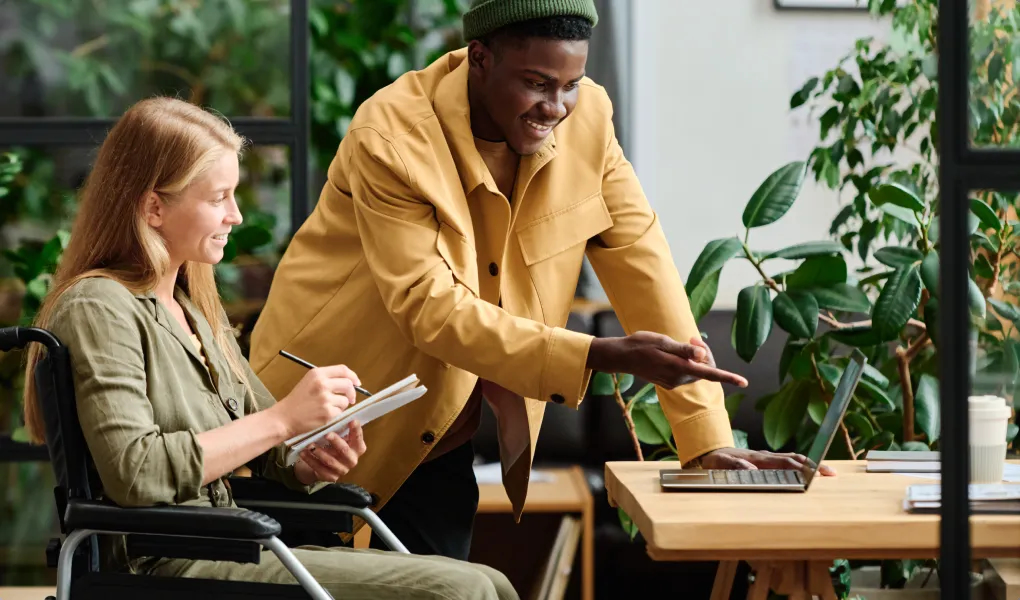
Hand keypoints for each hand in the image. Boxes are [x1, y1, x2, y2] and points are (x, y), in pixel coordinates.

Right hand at [274, 364, 360, 437]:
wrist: (285, 417)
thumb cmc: (298, 400)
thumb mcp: (309, 381)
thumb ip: (327, 378)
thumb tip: (350, 381)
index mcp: (317, 374)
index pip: (343, 370)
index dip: (353, 376)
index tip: (357, 382)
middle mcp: (322, 384)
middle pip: (348, 385)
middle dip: (352, 392)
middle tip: (350, 399)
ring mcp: (325, 399)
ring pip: (345, 400)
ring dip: (341, 405)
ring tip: (328, 408)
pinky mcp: (327, 413)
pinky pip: (340, 412)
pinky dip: (335, 415)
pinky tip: (324, 415)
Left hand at [296, 421, 367, 482]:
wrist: (323, 465)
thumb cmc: (332, 445)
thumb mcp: (339, 437)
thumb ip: (341, 428)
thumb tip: (339, 411)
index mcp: (358, 448)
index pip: (358, 438)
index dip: (356, 430)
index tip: (351, 420)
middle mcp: (352, 460)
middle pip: (345, 450)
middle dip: (336, 442)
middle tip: (327, 434)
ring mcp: (342, 470)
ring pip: (330, 461)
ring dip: (319, 452)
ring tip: (310, 444)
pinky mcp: (331, 477)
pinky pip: (319, 469)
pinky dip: (310, 460)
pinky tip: (303, 453)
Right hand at [587, 331, 747, 388]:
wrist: (622, 357)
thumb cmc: (641, 345)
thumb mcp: (663, 342)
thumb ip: (684, 350)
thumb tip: (703, 355)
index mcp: (679, 368)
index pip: (710, 374)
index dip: (728, 377)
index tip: (744, 382)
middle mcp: (678, 379)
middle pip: (704, 368)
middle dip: (704, 353)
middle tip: (691, 338)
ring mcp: (673, 382)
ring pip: (695, 370)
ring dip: (694, 357)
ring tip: (682, 342)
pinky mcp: (668, 382)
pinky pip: (686, 372)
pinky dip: (686, 362)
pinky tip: (674, 353)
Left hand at [699, 447, 836, 475]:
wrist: (710, 451)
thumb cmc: (715, 461)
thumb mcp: (719, 464)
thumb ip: (734, 467)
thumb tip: (752, 470)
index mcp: (757, 459)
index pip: (784, 463)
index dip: (800, 468)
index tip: (814, 474)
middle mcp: (765, 456)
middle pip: (794, 459)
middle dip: (813, 465)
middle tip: (831, 473)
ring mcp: (766, 457)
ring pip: (793, 458)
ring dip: (810, 464)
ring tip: (827, 472)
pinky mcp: (766, 460)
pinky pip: (787, 460)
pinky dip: (801, 464)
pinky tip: (809, 471)